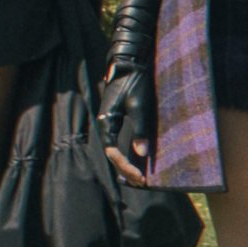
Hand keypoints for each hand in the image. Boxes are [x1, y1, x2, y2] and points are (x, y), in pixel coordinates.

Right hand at [94, 60, 156, 185]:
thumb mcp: (139, 106)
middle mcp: (105, 124)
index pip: (112, 152)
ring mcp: (110, 122)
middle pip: (112, 154)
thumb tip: (141, 153)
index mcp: (107, 122)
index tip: (140, 176)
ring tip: (139, 175)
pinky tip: (137, 158)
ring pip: (114, 149)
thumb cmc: (134, 83)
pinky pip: (118, 142)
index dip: (125, 166)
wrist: (129, 65)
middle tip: (142, 181)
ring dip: (125, 164)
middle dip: (126, 169)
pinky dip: (126, 153)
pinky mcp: (116, 119)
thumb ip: (140, 129)